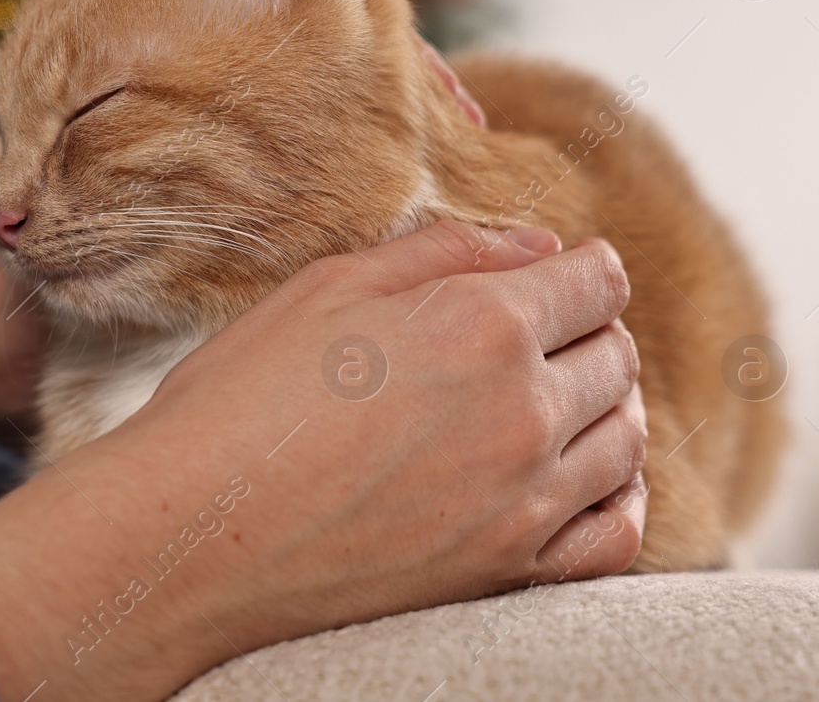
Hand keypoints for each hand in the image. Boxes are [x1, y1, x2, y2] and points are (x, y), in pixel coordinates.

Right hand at [0, 222, 645, 701]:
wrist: (192, 535)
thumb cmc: (240, 399)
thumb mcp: (326, 288)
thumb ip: (441, 253)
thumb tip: (537, 246)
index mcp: (481, 321)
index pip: (597, 281)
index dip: (583, 269)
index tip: (559, 277)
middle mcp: (522, 408)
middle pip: (617, 355)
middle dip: (589, 333)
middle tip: (542, 336)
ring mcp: (524, 498)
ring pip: (626, 439)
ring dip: (606, 408)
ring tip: (559, 401)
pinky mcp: (510, 571)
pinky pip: (615, 534)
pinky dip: (617, 498)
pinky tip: (584, 481)